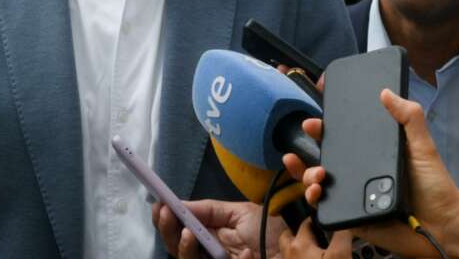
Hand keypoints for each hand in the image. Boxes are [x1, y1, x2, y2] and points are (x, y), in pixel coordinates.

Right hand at [152, 199, 284, 258]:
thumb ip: (209, 210)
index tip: (158, 205)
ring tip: (187, 232)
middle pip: (178, 248)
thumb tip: (179, 204)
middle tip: (165, 214)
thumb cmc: (272, 229)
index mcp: (211, 236)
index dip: (167, 219)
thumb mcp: (240, 213)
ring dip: (183, 247)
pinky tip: (245, 254)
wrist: (300, 249)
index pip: (180, 230)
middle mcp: (210, 253)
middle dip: (168, 231)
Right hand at [282, 89, 458, 256]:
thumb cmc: (435, 186)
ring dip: (307, 174)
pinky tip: (318, 192)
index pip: (340, 139)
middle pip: (322, 159)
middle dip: (307, 148)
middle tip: (309, 138)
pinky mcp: (351, 216)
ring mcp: (353, 195)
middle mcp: (358, 174)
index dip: (323, 129)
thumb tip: (386, 92)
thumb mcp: (423, 146)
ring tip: (318, 174)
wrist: (444, 225)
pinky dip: (314, 199)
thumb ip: (409, 117)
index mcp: (371, 156)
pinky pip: (325, 208)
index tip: (314, 120)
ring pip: (317, 182)